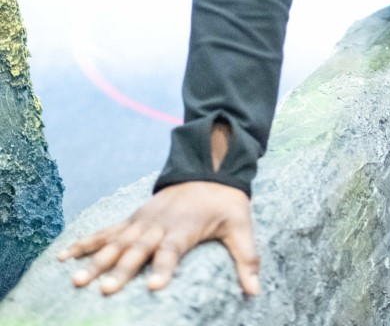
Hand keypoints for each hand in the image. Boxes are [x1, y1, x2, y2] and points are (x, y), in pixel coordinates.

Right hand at [57, 181, 259, 296]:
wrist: (207, 168)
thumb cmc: (224, 202)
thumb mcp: (241, 225)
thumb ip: (247, 258)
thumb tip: (254, 291)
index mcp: (184, 228)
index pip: (172, 251)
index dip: (164, 268)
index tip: (154, 286)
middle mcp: (158, 225)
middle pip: (137, 250)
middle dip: (120, 270)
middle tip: (103, 290)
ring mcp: (141, 221)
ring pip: (115, 242)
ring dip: (95, 260)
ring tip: (75, 279)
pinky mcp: (132, 219)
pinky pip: (105, 232)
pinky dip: (85, 243)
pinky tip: (65, 256)